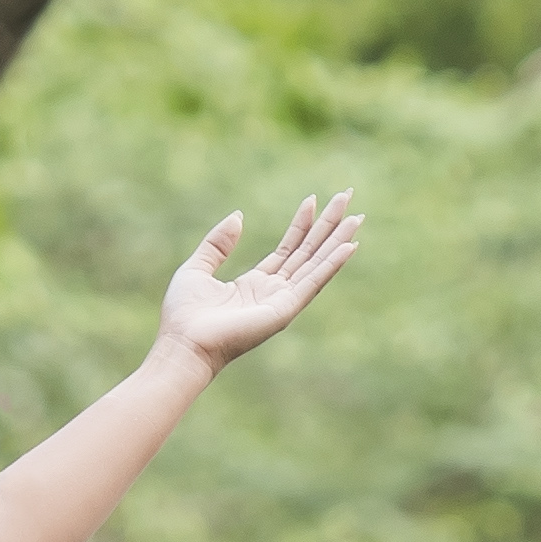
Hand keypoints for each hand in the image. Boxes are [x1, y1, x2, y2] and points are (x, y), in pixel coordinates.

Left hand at [153, 189, 367, 374]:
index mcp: (256, 283)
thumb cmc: (185, 315)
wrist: (183, 344)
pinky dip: (332, 264)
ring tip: (357, 216)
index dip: (301, 224)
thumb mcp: (197, 268)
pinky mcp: (285, 310)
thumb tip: (238, 216)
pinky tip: (348, 246)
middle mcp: (274, 291)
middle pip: (308, 252)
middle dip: (328, 225)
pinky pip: (313, 282)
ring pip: (316, 263)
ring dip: (337, 240)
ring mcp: (283, 301)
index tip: (313, 199)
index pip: (287, 249)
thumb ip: (218, 243)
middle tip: (347, 197)